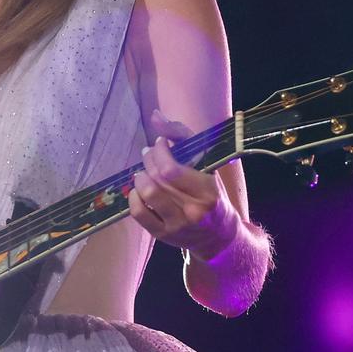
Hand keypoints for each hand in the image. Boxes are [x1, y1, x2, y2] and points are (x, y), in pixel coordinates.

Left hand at [128, 109, 239, 260]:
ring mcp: (177, 225)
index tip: (159, 144)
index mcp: (208, 190)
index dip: (158, 152)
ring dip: (140, 177)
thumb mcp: (206, 162)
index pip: (171, 169)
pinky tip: (139, 191)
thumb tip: (154, 116)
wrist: (219, 236)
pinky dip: (134, 197)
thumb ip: (182, 136)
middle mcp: (193, 210)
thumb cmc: (212, 193)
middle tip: (148, 154)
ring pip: (147, 194)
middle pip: (157, 179)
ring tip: (144, 172)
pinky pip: (138, 213)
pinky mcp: (163, 235)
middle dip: (148, 160)